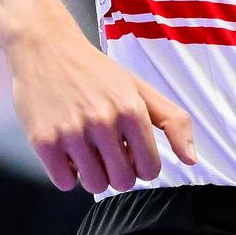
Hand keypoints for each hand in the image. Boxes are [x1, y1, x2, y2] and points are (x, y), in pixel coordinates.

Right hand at [4, 19, 198, 192]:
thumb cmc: (97, 72)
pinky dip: (67, 173)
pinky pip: (64, 183)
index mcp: (132, 109)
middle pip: (122, 182)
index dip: (142, 165)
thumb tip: (192, 160)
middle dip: (118, 173)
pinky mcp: (43, 141)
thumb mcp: (140, 88)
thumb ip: (173, 121)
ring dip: (92, 174)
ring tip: (87, 149)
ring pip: (94, 185)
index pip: (150, 169)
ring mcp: (71, 132)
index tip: (131, 152)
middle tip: (108, 151)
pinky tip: (68, 149)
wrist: (47, 49)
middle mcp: (103, 121)